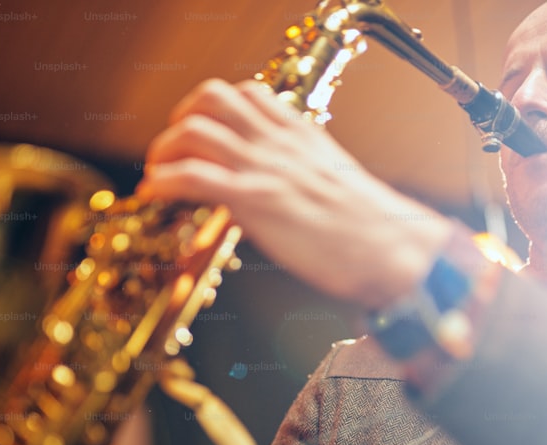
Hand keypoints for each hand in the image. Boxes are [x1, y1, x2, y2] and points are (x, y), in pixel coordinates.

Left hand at [137, 78, 455, 309]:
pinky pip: (193, 175)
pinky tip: (154, 193)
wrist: (392, 249)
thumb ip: (304, 174)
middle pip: (213, 97)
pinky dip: (163, 180)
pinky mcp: (256, 201)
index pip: (249, 94)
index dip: (213, 109)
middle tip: (172, 150)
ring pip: (194, 129)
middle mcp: (279, 142)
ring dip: (163, 149)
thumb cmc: (371, 229)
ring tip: (156, 174)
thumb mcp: (336, 184)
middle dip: (181, 118)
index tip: (200, 132)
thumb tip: (282, 187)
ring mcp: (266, 168)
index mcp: (301, 134)